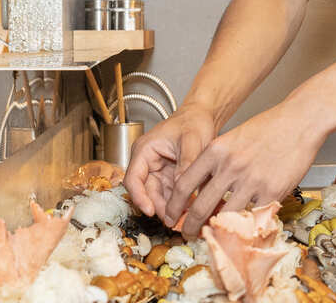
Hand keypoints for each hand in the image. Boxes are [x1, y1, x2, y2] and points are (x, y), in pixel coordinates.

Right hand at [123, 105, 217, 220]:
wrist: (203, 116)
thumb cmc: (193, 121)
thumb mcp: (192, 140)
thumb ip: (186, 163)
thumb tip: (182, 187)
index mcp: (144, 150)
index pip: (133, 178)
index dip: (139, 197)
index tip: (150, 211)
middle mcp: (147, 162)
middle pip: (146, 191)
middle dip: (158, 207)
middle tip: (173, 220)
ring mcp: (158, 171)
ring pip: (158, 196)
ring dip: (169, 207)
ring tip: (183, 218)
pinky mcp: (169, 176)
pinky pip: (170, 194)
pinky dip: (178, 202)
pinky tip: (188, 210)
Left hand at [165, 101, 327, 236]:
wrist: (300, 122)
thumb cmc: (268, 128)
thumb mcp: (233, 138)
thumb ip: (216, 162)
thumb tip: (202, 189)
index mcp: (216, 150)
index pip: (185, 184)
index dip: (174, 205)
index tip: (172, 214)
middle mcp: (230, 166)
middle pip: (200, 206)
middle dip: (190, 225)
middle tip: (187, 233)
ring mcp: (251, 180)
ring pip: (225, 215)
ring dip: (216, 229)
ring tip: (213, 234)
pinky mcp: (272, 191)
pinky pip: (252, 215)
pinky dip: (246, 223)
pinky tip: (242, 225)